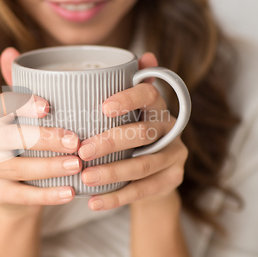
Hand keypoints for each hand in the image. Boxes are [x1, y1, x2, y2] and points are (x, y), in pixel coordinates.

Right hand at [0, 48, 80, 217]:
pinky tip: (70, 193)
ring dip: (49, 167)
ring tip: (77, 166)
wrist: (15, 190)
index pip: (3, 104)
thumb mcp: (26, 117)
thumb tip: (10, 49)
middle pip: (11, 137)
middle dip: (43, 138)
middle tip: (75, 141)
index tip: (47, 107)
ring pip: (16, 167)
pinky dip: (46, 195)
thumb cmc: (28, 146)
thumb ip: (23, 86)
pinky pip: (20, 195)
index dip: (22, 103)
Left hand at [77, 52, 188, 210]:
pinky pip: (145, 189)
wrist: (154, 172)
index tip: (103, 108)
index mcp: (155, 105)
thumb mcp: (124, 110)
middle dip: (111, 142)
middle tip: (82, 150)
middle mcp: (170, 126)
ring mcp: (175, 154)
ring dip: (113, 172)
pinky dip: (117, 197)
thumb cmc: (129, 134)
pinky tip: (94, 202)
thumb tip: (144, 55)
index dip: (128, 98)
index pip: (148, 94)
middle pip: (143, 132)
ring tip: (85, 178)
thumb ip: (121, 87)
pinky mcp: (174, 178)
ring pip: (144, 163)